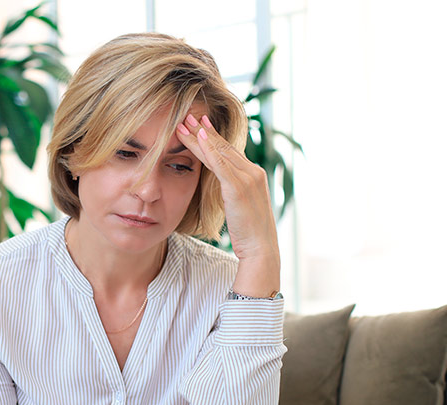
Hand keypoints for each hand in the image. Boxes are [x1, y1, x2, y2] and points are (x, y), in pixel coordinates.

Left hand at [177, 113, 279, 296]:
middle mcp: (252, 172)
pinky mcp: (240, 187)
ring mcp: (248, 178)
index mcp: (252, 176)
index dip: (212, 137)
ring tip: (185, 122)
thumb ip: (228, 193)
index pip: (228, 151)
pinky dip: (210, 149)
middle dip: (203, 130)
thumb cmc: (247, 233)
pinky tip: (199, 137)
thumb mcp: (236, 207)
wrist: (261, 248)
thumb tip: (217, 187)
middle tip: (187, 114)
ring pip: (220, 151)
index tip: (198, 123)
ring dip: (201, 135)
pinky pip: (221, 164)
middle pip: (223, 146)